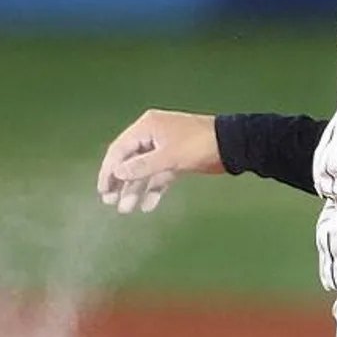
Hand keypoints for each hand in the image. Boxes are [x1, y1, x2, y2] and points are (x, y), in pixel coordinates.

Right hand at [96, 109, 222, 213]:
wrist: (232, 145)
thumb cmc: (199, 145)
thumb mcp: (169, 156)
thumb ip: (141, 166)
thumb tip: (117, 174)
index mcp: (147, 127)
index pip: (119, 150)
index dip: (109, 171)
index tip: (103, 190)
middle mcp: (152, 136)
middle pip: (128, 161)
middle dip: (120, 182)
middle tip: (111, 202)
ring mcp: (164, 149)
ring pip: (143, 171)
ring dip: (135, 190)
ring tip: (126, 209)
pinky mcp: (175, 161)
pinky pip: (158, 176)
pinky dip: (152, 190)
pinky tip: (147, 206)